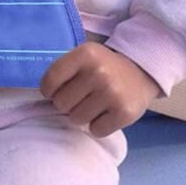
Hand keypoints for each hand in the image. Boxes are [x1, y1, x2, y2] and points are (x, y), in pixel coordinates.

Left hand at [40, 42, 161, 137]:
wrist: (141, 71)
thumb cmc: (103, 66)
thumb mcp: (84, 57)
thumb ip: (63, 70)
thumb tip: (44, 96)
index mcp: (85, 54)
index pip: (50, 80)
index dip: (48, 90)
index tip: (55, 91)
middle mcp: (98, 72)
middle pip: (61, 103)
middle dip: (67, 103)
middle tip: (80, 97)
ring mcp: (112, 93)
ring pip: (76, 119)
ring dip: (82, 115)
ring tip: (94, 103)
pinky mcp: (124, 113)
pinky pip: (95, 130)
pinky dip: (98, 125)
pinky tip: (106, 112)